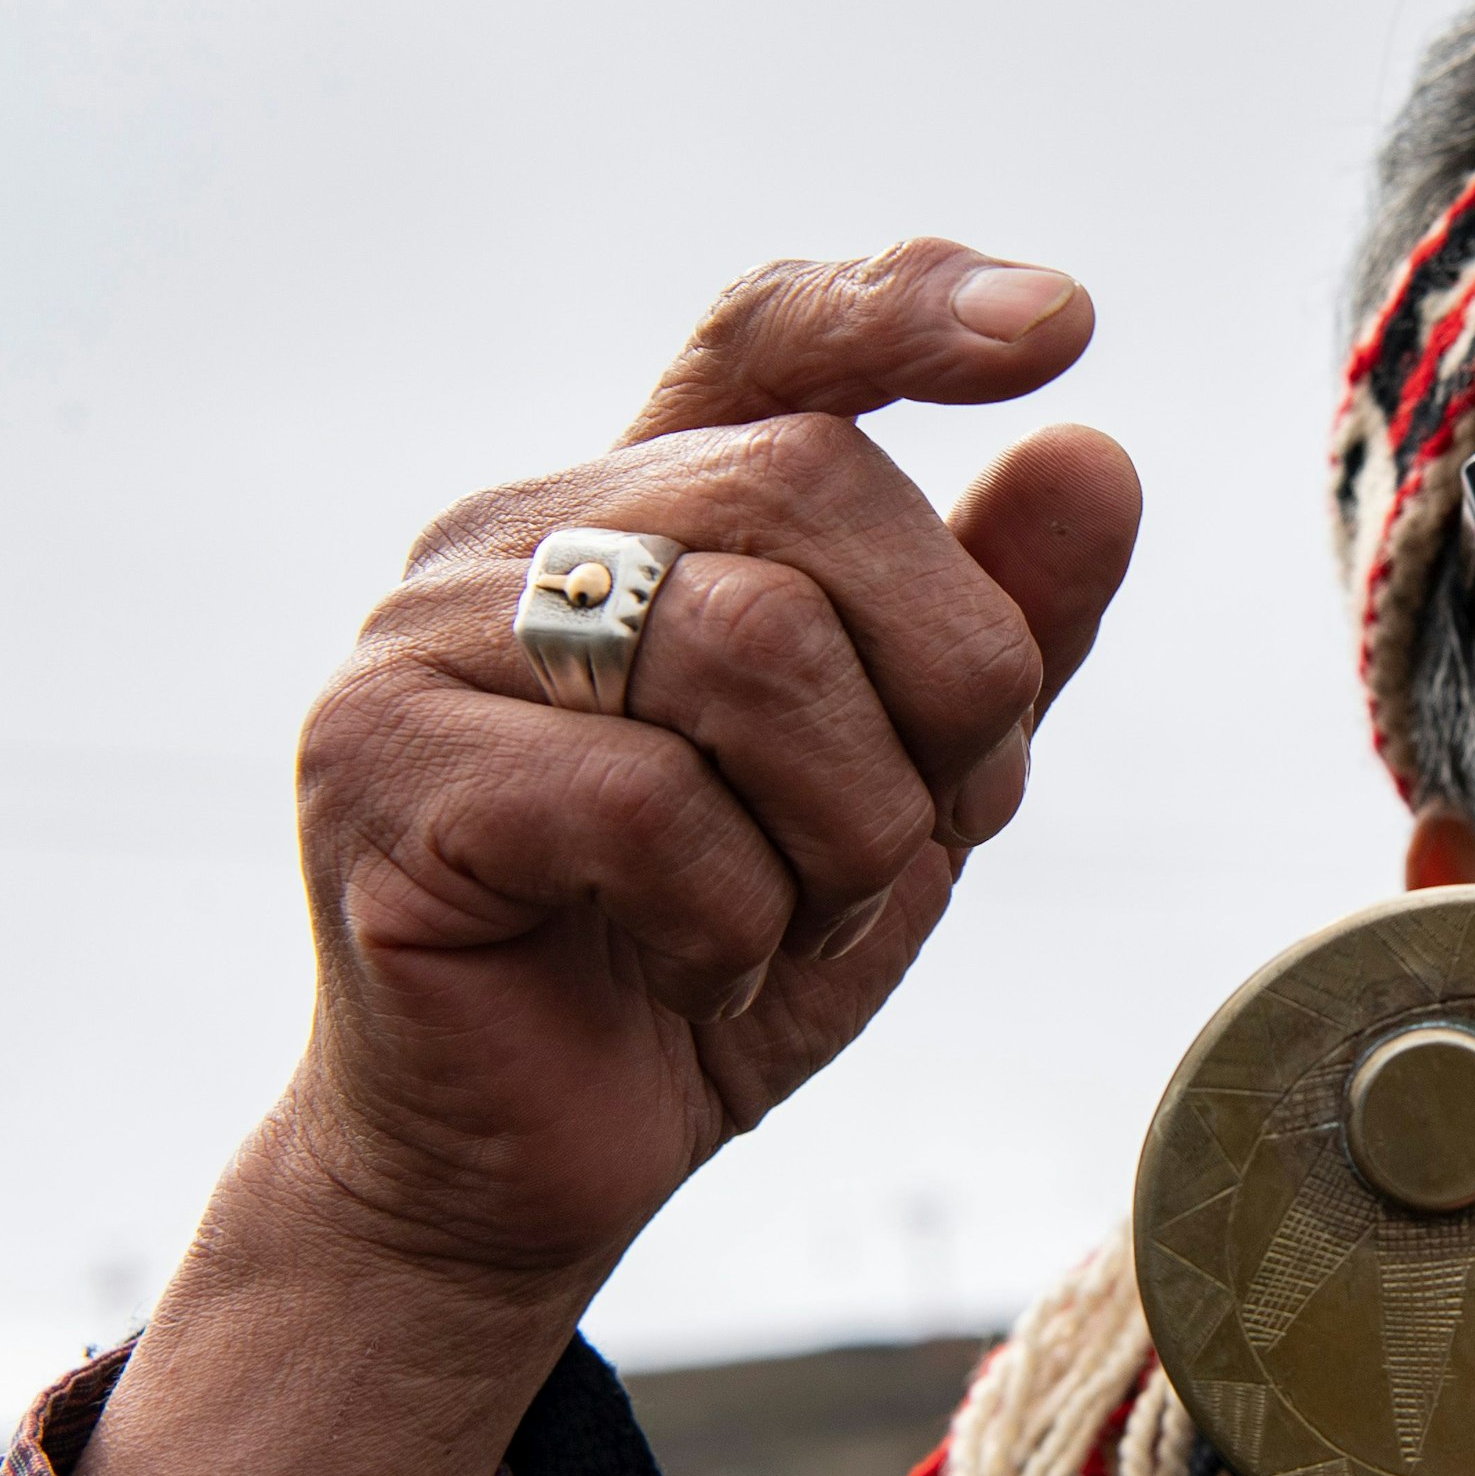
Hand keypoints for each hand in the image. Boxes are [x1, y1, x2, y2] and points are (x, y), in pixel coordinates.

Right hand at [74, 242, 1138, 1475]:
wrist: (532, 1169)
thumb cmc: (713, 959)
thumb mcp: (910, 792)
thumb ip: (999, 631)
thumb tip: (1098, 456)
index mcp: (640, 506)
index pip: (775, 332)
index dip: (912, 306)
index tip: (1066, 328)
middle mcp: (517, 532)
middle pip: (814, 488)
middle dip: (945, 680)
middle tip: (918, 835)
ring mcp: (424, 640)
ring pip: (750, 647)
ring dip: (846, 828)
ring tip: (792, 919)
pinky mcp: (376, 770)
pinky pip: (648, 803)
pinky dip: (733, 920)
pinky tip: (693, 971)